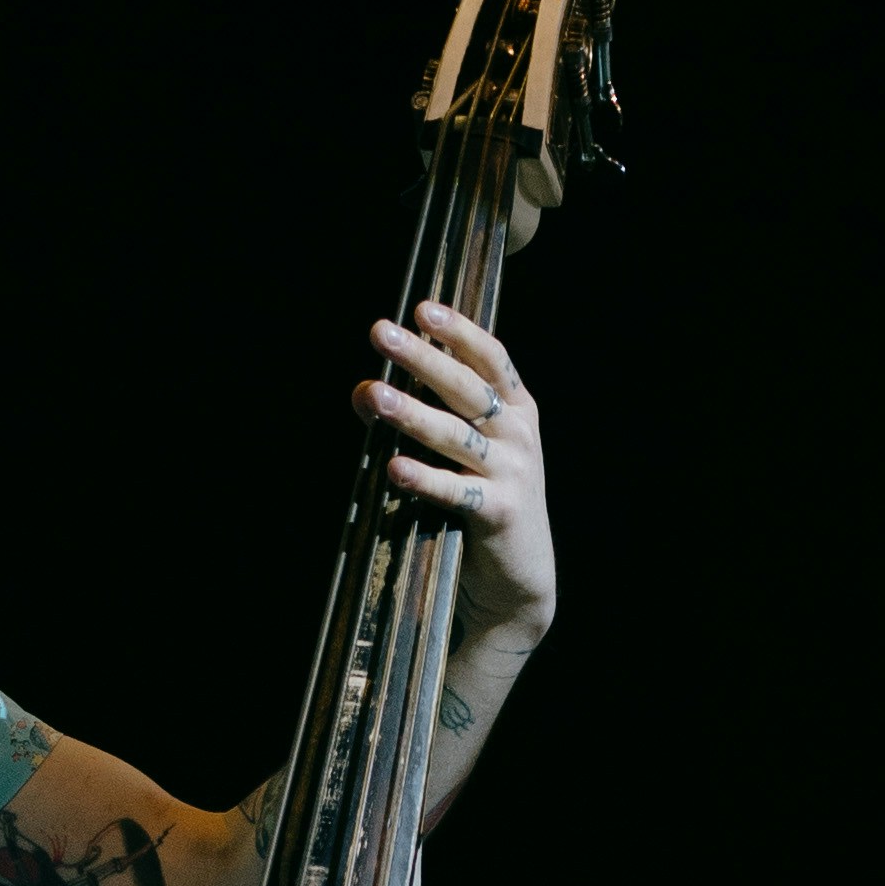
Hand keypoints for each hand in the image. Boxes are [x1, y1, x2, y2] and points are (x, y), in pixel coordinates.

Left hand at [356, 300, 552, 636]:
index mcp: (516, 409)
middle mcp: (519, 435)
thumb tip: (365, 392)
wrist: (520, 576)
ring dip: (412, 414)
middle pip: (466, 388)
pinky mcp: (500, 513)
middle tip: (382, 333)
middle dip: (422, 359)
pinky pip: (455, 492)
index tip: (421, 309)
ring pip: (456, 436)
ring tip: (374, 396)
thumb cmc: (485, 500)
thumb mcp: (467, 453)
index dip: (458, 332)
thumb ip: (427, 417)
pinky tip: (394, 468)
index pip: (490, 358)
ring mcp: (514, 474)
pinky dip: (424, 479)